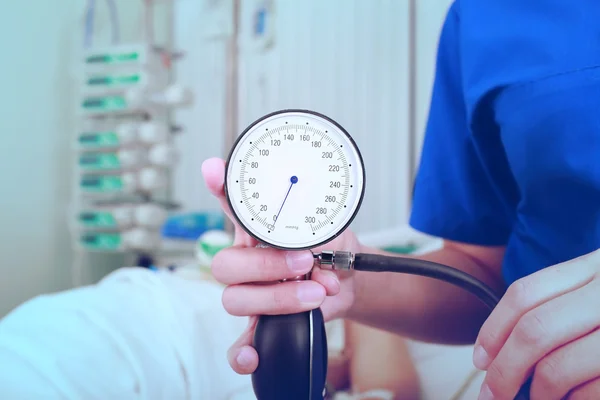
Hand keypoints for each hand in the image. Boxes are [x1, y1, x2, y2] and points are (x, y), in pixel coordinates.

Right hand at [201, 157, 361, 374]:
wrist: (349, 278)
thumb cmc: (334, 246)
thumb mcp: (332, 230)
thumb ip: (317, 231)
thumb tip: (308, 248)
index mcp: (258, 228)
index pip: (233, 205)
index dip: (220, 188)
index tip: (214, 170)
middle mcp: (247, 257)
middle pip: (225, 264)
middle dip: (266, 265)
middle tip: (304, 261)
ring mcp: (251, 290)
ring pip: (234, 298)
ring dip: (277, 298)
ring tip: (315, 292)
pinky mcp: (262, 320)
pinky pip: (241, 339)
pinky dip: (243, 349)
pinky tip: (252, 355)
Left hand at [473, 249, 599, 399]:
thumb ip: (563, 306)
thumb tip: (501, 352)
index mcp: (597, 266)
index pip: (525, 294)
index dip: (493, 329)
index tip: (481, 358)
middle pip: (535, 332)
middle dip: (505, 371)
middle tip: (494, 393)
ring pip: (559, 369)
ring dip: (538, 395)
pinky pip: (592, 393)